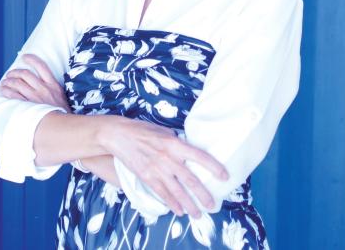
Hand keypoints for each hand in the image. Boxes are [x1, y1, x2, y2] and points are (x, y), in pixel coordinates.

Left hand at [0, 54, 69, 110]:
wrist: (63, 127)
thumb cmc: (62, 112)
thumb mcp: (61, 96)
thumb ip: (53, 88)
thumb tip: (43, 81)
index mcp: (53, 84)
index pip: (42, 66)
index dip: (31, 59)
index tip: (24, 57)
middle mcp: (44, 89)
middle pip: (25, 74)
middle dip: (15, 72)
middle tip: (10, 74)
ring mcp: (35, 98)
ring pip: (18, 84)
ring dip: (9, 81)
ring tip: (5, 82)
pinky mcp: (28, 107)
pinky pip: (14, 96)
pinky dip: (7, 91)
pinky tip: (3, 90)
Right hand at [102, 116, 228, 217]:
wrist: (120, 135)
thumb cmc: (143, 130)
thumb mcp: (164, 132)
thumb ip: (177, 143)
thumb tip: (189, 152)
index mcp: (174, 143)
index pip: (199, 156)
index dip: (213, 166)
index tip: (224, 175)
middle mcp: (168, 158)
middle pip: (190, 179)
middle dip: (203, 194)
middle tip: (213, 204)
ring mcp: (157, 169)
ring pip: (177, 191)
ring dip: (189, 204)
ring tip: (198, 214)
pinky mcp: (147, 177)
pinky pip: (162, 193)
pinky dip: (172, 203)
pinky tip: (179, 211)